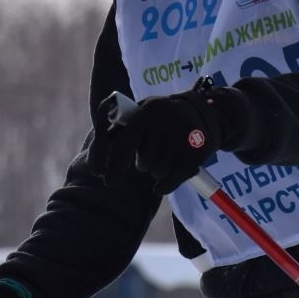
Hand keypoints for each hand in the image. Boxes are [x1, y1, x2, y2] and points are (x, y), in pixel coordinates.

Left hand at [92, 80, 222, 193]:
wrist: (204, 112)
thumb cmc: (162, 116)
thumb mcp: (141, 114)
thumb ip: (119, 131)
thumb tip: (94, 160)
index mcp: (147, 111)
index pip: (125, 143)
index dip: (114, 165)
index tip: (107, 181)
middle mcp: (165, 123)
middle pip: (142, 162)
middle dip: (143, 163)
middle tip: (153, 151)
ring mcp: (182, 139)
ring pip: (157, 172)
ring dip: (156, 170)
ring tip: (165, 156)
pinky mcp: (195, 154)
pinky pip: (170, 182)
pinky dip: (164, 186)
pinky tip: (163, 182)